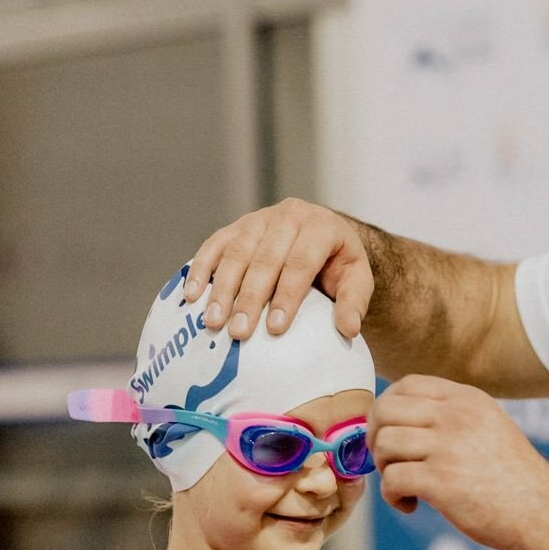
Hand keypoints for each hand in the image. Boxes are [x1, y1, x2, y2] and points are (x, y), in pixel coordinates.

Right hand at [185, 197, 376, 339]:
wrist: (322, 236)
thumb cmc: (339, 265)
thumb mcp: (357, 279)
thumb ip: (354, 301)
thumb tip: (348, 329)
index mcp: (321, 226)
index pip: (300, 262)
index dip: (287, 295)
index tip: (276, 328)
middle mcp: (288, 217)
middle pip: (264, 258)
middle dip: (249, 298)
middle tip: (238, 332)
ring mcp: (258, 219)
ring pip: (236, 252)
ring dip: (221, 289)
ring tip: (213, 322)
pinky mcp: (236, 227)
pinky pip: (213, 246)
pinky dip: (200, 270)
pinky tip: (191, 296)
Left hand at [369, 375, 548, 549]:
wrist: (544, 513)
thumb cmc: (515, 478)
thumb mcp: (490, 426)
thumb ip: (452, 416)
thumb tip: (401, 421)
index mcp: (467, 399)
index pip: (405, 384)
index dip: (386, 409)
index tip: (392, 434)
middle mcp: (456, 416)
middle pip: (385, 410)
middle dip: (376, 438)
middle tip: (391, 462)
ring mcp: (447, 447)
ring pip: (384, 444)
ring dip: (385, 469)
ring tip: (406, 486)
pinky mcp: (441, 482)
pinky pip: (391, 480)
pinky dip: (392, 496)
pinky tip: (412, 505)